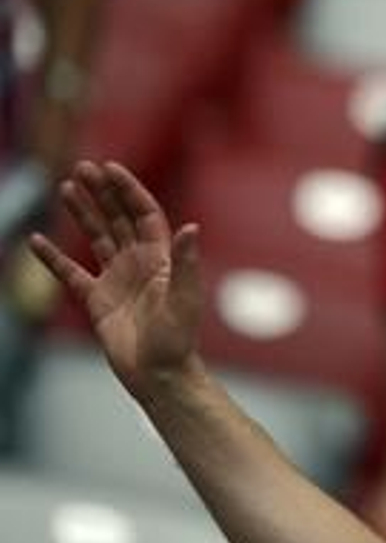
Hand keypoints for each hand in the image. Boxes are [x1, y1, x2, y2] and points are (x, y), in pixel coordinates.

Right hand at [29, 161, 202, 393]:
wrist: (159, 375)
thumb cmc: (178, 340)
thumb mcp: (185, 299)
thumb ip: (187, 263)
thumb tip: (192, 226)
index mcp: (161, 259)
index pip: (144, 214)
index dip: (128, 190)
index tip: (110, 168)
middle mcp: (140, 264)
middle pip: (119, 219)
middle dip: (102, 193)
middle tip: (82, 167)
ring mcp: (117, 280)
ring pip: (97, 237)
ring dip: (82, 213)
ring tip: (65, 187)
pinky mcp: (97, 300)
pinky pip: (71, 273)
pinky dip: (53, 257)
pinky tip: (37, 240)